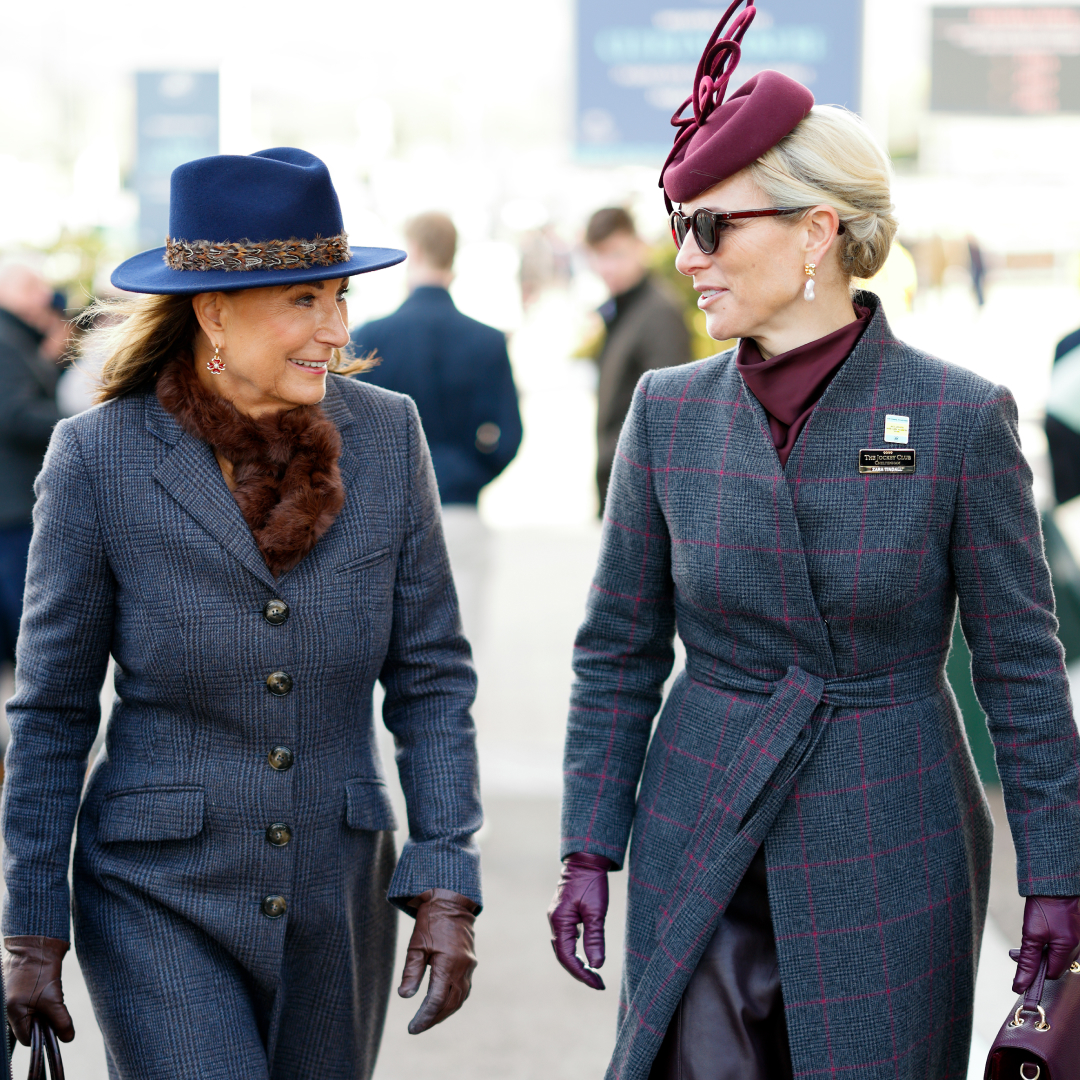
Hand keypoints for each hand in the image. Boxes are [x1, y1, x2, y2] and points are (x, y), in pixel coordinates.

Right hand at [3, 936, 74, 1044]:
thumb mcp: (53, 997)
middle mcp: (7, 1008)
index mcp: (12, 1013)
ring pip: (31, 1013)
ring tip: (49, 992)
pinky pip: (30, 1001)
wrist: (36, 941)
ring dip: (44, 1008)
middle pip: (29, 1025)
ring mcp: (11, 997)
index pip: (27, 1038)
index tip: (56, 1023)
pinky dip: (40, 998)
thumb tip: (68, 1038)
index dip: (43, 1034)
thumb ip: (60, 1020)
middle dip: (44, 1020)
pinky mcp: (17, 988)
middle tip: (53, 1004)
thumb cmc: (40, 969)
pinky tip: (45, 986)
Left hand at [398, 888, 477, 1033]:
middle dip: (433, 1018)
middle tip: (417, 1027)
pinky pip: (464, 989)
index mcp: (449, 963)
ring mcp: (469, 966)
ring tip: (428, 1020)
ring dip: (444, 1012)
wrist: (452, 901)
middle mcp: (463, 968)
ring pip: (459, 998)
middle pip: (450, 1004)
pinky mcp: (470, 963)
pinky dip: (453, 1001)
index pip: (436, 1000)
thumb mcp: (416, 944)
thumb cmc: (431, 920)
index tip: (412, 1028)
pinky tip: (443, 1004)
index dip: (424, 1017)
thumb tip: (405, 996)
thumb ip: (411, 971)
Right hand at [547, 852, 614, 989]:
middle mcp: (554, 921)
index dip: (582, 974)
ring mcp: (557, 918)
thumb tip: (596, 965)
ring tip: (593, 975)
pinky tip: (586, 955)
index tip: (598, 984)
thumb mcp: (596, 911)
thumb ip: (594, 938)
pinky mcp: (562, 914)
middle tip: (598, 984)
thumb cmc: (591, 883)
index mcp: (559, 921)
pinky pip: (566, 938)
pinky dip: (575, 951)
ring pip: (563, 948)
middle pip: (563, 955)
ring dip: (577, 963)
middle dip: (579, 972)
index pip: (567, 957)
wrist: (586, 860)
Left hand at [1012, 895, 1079, 992]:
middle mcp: (1077, 946)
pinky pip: (1059, 944)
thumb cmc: (1044, 906)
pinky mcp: (1073, 930)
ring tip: (1022, 945)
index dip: (1035, 974)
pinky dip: (1046, 944)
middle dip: (1035, 962)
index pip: (1051, 974)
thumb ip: (1028, 961)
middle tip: (1015, 954)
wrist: (1054, 882)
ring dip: (1039, 952)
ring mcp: (1076, 938)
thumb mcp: (1032, 934)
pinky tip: (1035, 936)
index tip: (1020, 971)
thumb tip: (1020, 984)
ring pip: (1056, 954)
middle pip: (1054, 965)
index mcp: (1069, 949)